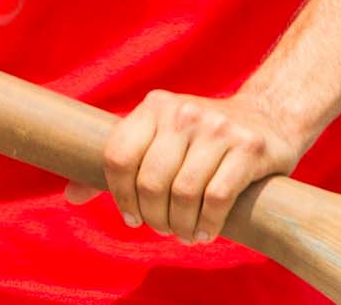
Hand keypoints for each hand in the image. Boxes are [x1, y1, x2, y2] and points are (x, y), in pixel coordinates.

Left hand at [67, 90, 308, 244]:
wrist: (270, 115)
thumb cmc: (202, 137)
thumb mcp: (160, 136)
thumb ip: (120, 163)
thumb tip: (70, 196)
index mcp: (153, 107)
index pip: (118, 155)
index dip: (118, 194)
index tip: (131, 216)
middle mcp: (181, 112)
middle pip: (149, 180)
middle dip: (153, 216)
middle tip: (162, 229)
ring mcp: (216, 127)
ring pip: (183, 192)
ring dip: (179, 225)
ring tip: (183, 233)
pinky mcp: (249, 147)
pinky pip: (217, 197)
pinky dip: (207, 224)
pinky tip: (205, 232)